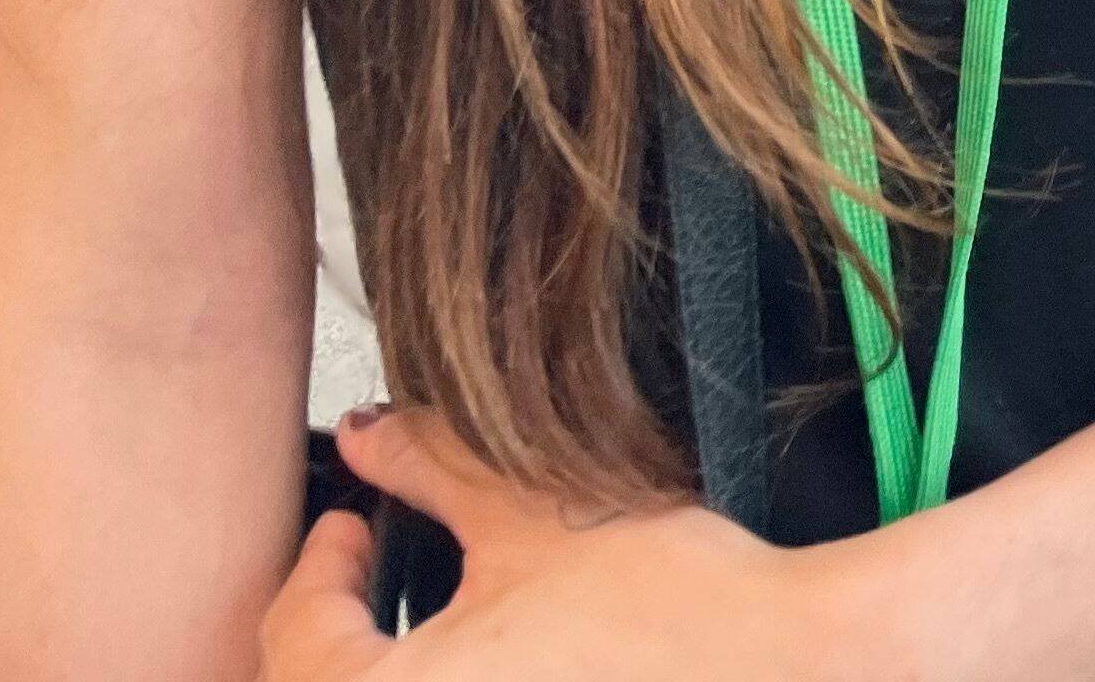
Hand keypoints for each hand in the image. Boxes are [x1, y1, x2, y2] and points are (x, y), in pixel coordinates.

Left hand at [263, 405, 888, 681]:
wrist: (795, 666)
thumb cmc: (673, 614)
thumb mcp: (533, 513)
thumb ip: (431, 467)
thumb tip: (370, 437)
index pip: (299, 641)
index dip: (323, 565)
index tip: (357, 521)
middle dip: (333, 638)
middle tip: (369, 577)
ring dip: (389, 669)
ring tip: (433, 627)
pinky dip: (464, 680)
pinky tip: (502, 662)